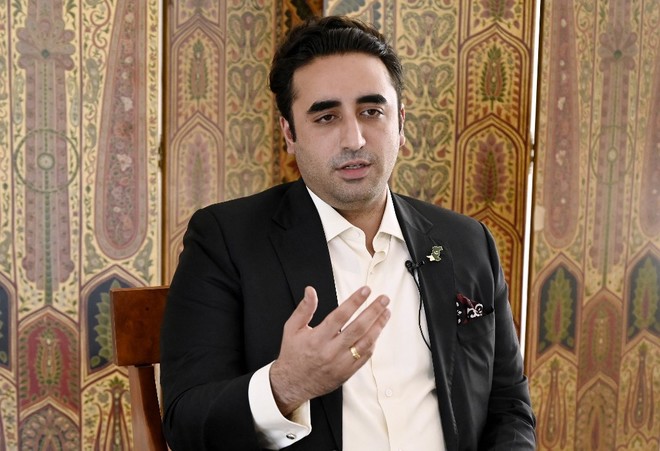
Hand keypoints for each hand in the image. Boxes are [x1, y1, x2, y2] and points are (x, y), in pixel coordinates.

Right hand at [269, 286, 390, 415]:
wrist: (292, 384)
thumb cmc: (293, 354)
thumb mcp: (292, 328)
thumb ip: (304, 309)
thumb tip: (310, 291)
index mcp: (317, 338)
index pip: (340, 315)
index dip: (355, 301)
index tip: (365, 290)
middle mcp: (330, 351)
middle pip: (358, 328)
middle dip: (373, 311)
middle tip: (383, 299)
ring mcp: (340, 363)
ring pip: (365, 343)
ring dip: (378, 326)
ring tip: (386, 313)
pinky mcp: (346, 373)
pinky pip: (365, 357)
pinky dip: (373, 343)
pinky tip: (377, 332)